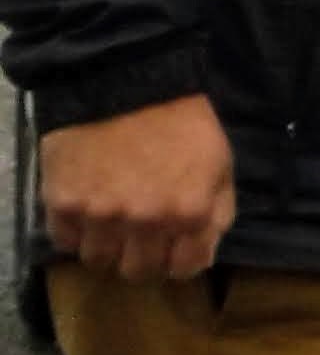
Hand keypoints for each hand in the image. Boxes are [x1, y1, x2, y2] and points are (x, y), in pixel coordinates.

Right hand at [38, 94, 237, 281]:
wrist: (125, 82)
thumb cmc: (181, 121)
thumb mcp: (220, 163)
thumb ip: (216, 212)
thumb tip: (204, 250)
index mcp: (190, 212)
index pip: (186, 268)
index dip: (181, 260)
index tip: (174, 247)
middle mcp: (145, 223)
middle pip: (138, 272)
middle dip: (143, 257)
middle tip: (140, 236)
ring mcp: (100, 217)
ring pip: (98, 262)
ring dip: (106, 247)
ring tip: (110, 222)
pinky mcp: (63, 205)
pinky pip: (65, 242)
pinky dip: (74, 233)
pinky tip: (86, 210)